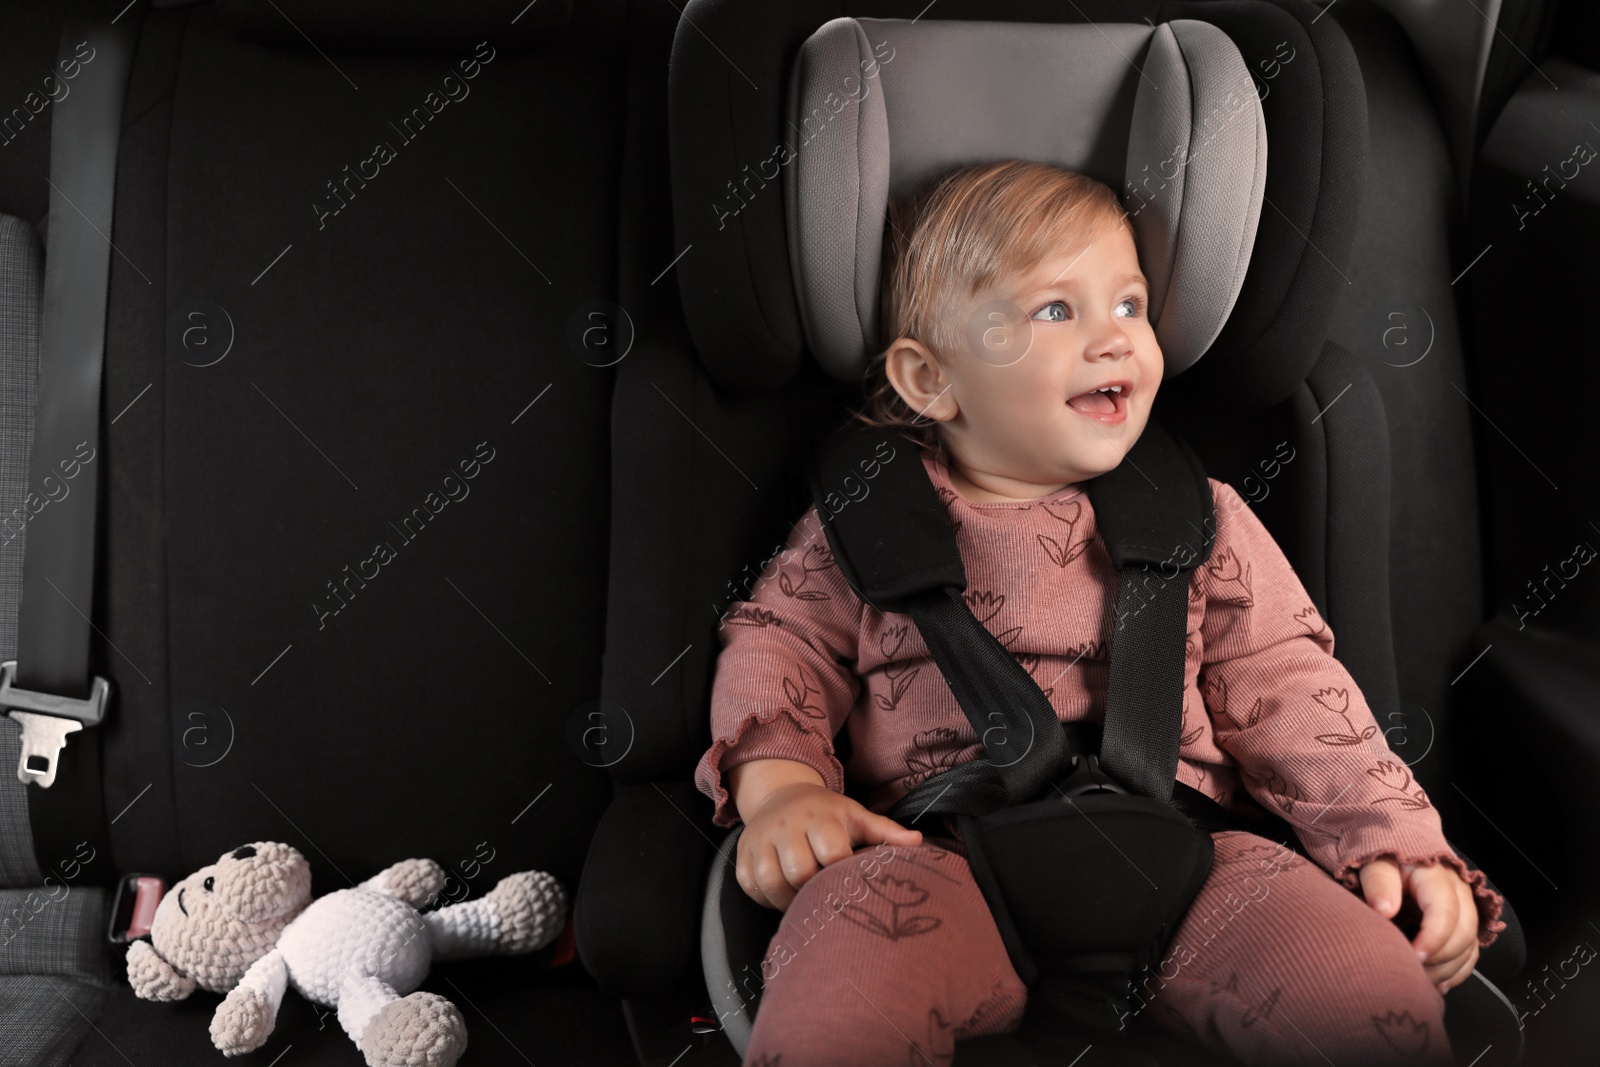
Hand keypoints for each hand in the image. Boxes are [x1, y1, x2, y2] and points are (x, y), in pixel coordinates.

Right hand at [735, 781, 921, 911]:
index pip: (832, 854)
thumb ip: (885, 831)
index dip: (842, 877)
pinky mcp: (742, 855)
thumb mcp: (856, 816)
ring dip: (788, 901)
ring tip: (804, 903)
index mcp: (820, 817)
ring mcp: (760, 840)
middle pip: (798, 871)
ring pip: (771, 882)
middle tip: (825, 901)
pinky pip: (750, 886)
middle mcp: (787, 825)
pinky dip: (766, 899)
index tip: (850, 889)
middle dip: (813, 892)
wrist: (780, 795)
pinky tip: (781, 897)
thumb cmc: (826, 812)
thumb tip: (918, 842)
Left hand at [1360, 855, 1479, 994]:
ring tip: (1423, 981)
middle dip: (1441, 958)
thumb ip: (1378, 882)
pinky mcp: (1462, 922)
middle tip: (1414, 972)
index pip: (1445, 912)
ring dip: (1449, 968)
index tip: (1414, 957)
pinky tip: (1440, 984)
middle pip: (1463, 931)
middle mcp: (1458, 891)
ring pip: (1469, 945)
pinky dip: (1458, 970)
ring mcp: (1464, 907)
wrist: (1391, 853)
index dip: (1433, 939)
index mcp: (1436, 875)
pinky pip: (1470, 951)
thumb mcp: (1374, 863)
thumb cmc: (1381, 859)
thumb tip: (1384, 909)